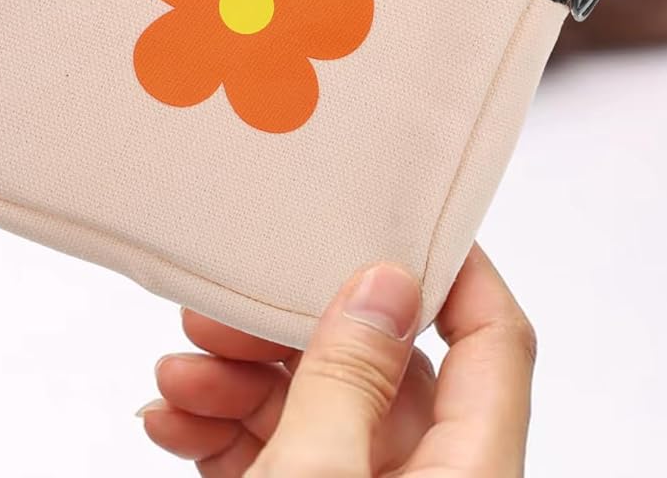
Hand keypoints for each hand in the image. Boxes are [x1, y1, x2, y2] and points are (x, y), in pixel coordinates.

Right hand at [139, 245, 534, 476]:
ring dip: (241, 382)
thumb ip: (350, 380)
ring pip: (318, 410)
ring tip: (176, 375)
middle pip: (381, 371)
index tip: (396, 215)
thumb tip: (383, 282)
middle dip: (292, 329)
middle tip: (223, 308)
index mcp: (467, 477)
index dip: (458, 268)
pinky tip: (171, 420)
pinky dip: (225, 432)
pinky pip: (280, 457)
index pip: (495, 341)